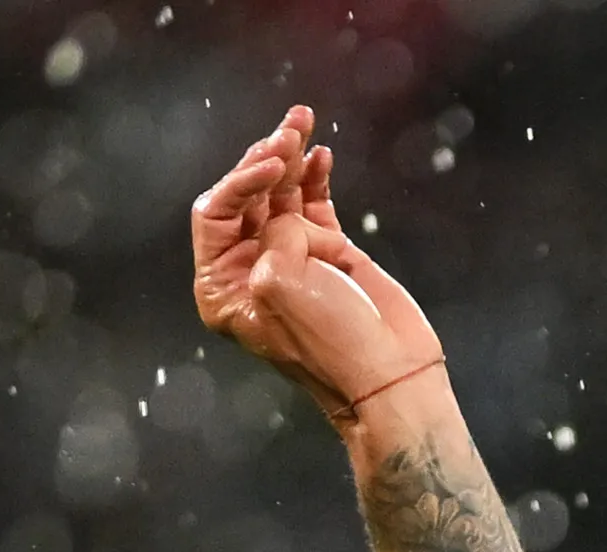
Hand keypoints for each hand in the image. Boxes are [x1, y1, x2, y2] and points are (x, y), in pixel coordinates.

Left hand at [192, 106, 443, 422]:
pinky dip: (315, 179)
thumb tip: (293, 219)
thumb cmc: (332, 343)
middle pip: (247, 196)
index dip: (241, 181)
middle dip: (266, 157)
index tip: (275, 166)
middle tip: (289, 131)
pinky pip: (313, 205)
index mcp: (223, 287)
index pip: (216, 213)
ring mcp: (291, 260)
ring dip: (291, 155)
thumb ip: (276, 234)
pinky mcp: (328, 255)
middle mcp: (250, 271)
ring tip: (303, 121)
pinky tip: (320, 155)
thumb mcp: (282, 281)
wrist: (390, 374)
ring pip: (282, 194)